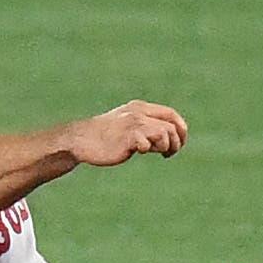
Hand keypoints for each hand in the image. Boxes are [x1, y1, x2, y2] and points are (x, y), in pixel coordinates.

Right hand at [68, 101, 187, 166]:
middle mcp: (139, 113)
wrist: (82, 140)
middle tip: (169, 154)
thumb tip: (169, 141)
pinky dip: (148, 149)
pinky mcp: (127, 137)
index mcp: (140, 108)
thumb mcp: (128, 125)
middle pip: (172, 126)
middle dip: (177, 142)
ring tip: (158, 153)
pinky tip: (140, 152)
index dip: (181, 129)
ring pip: (164, 133)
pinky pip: (147, 144)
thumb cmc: (106, 136)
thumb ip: (147, 127)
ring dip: (166, 147)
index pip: (171, 114)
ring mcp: (132, 124)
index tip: (180, 143)